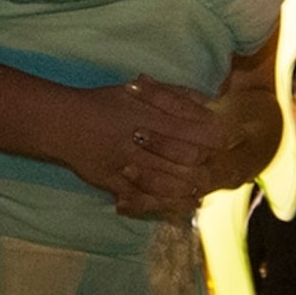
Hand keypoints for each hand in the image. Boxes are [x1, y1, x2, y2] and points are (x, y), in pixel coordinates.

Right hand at [60, 77, 228, 216]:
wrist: (61, 122)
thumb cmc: (104, 102)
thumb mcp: (138, 91)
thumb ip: (173, 95)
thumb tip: (209, 102)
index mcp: (143, 113)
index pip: (187, 127)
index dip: (214, 135)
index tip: (234, 138)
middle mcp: (135, 138)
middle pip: (181, 155)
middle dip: (206, 162)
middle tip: (224, 166)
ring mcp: (122, 162)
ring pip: (164, 179)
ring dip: (189, 185)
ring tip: (207, 186)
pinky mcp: (111, 181)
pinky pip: (140, 196)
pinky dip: (164, 202)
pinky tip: (185, 203)